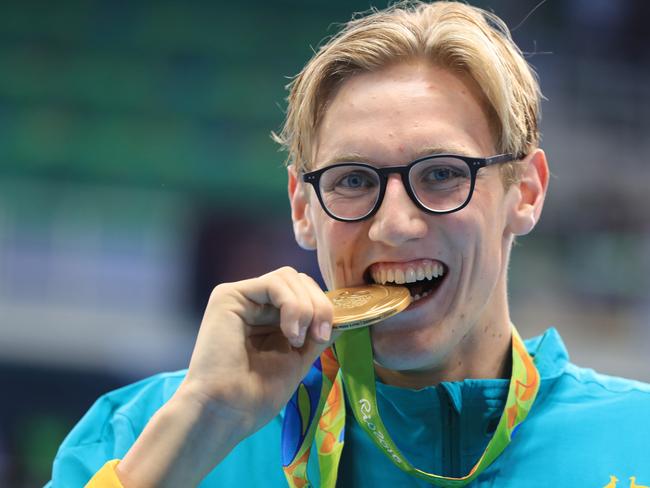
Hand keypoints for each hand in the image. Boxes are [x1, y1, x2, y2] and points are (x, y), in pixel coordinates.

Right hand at [181, 266, 335, 434]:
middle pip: (299, 280)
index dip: (323, 307)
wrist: (227, 412)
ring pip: (289, 277)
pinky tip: (289, 333)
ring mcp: (241, 297)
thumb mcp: (298, 359)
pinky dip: (292, 305)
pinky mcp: (229, 295)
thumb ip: (316, 336)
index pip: (304, 292)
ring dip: (306, 307)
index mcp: (267, 317)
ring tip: (298, 339)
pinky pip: (274, 283)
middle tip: (320, 336)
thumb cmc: (256, 395)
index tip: (329, 334)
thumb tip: (344, 317)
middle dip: (319, 305)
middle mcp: (253, 303)